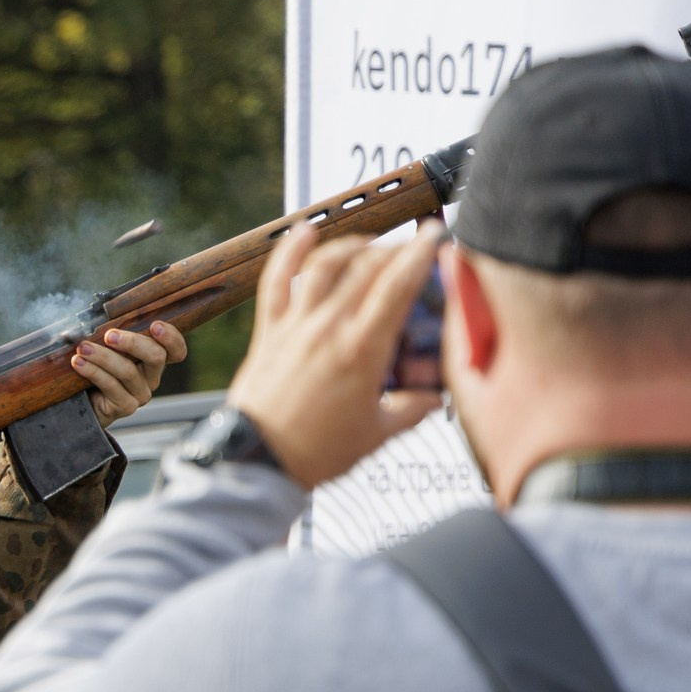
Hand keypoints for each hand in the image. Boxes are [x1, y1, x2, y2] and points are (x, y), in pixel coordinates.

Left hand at [73, 321, 188, 424]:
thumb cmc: (98, 367)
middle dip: (132, 342)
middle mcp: (152, 377)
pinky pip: (111, 385)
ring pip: (128, 371)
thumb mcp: (109, 348)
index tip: (154, 325)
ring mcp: (141, 394)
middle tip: (109, 335)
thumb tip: (101, 314)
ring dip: (103, 356)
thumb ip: (115, 334)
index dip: (171, 337)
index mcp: (154, 360)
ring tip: (83, 348)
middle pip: (156, 357)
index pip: (176, 350)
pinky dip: (93, 371)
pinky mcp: (126, 407)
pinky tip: (78, 362)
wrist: (84, 401)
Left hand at [228, 220, 448, 487]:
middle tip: (410, 250)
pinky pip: (277, 280)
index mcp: (361, 351)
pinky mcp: (269, 331)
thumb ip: (411, 410)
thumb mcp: (377, 434)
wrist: (257, 459)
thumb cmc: (312, 451)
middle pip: (367, 267)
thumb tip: (432, 397)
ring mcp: (296, 326)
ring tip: (371, 245)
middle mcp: (328, 329)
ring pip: (326, 265)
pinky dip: (289, 252)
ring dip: (352, 245)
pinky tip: (304, 231)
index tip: (433, 238)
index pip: (398, 286)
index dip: (419, 254)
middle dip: (395, 249)